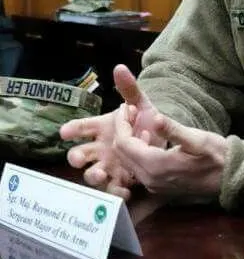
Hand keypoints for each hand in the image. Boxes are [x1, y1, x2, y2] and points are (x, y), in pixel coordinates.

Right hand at [60, 64, 163, 198]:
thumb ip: (130, 88)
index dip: (71, 130)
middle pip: (78, 155)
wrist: (163, 140)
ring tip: (101, 174)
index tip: (65, 132)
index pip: (80, 127)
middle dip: (76, 157)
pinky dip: (117, 191)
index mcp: (100, 128)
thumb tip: (120, 67)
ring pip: (92, 174)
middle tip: (79, 157)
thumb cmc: (145, 120)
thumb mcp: (141, 104)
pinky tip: (125, 190)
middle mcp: (98, 148)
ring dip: (94, 175)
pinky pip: (113, 190)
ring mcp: (107, 166)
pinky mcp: (120, 180)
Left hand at [113, 102, 228, 199]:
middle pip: (122, 154)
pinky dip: (137, 150)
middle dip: (122, 130)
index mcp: (156, 166)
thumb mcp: (198, 139)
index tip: (126, 106)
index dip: (122, 123)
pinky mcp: (159, 186)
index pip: (124, 144)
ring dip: (128, 140)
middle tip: (130, 110)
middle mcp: (150, 179)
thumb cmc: (218, 156)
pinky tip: (148, 137)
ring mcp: (153, 185)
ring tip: (137, 120)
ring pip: (127, 161)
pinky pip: (137, 168)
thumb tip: (155, 118)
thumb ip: (174, 130)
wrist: (231, 178)